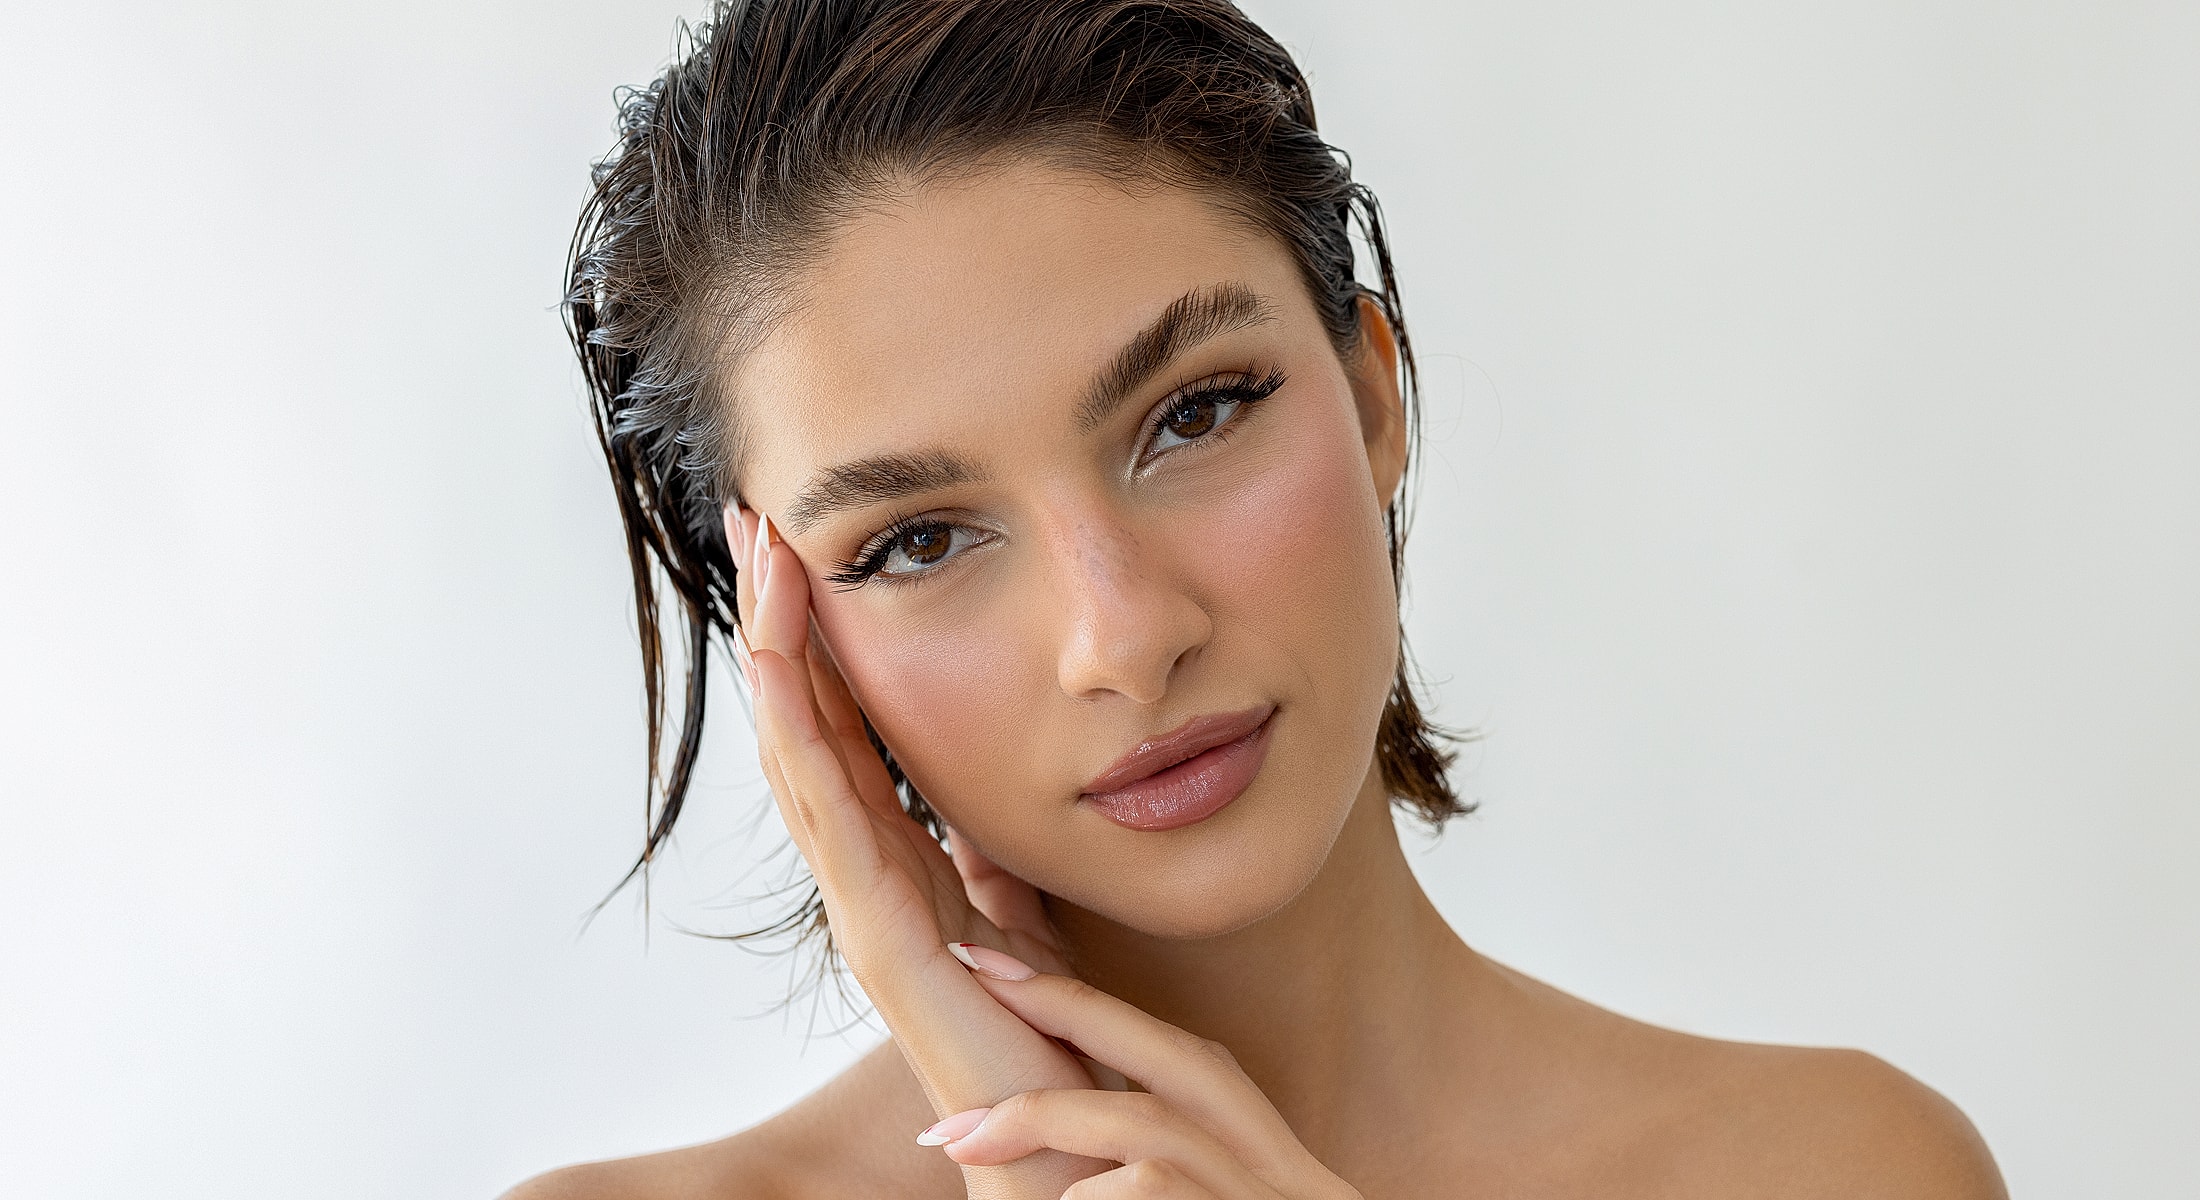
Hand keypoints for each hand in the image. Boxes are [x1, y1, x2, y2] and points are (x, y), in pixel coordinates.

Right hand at [728, 508, 1110, 1195]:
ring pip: (802, 755)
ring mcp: (866, 907)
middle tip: (756, 518)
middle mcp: (869, 877)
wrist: (1071, 1146)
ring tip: (762, 556)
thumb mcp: (1027, 918)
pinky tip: (780, 662)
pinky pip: (835, 818)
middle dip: (779, 620)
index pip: (845, 727)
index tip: (805, 547)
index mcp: (905, 862)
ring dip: (777, 651)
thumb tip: (991, 804)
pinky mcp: (884, 941)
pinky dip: (802, 733)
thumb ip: (999, 862)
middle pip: (804, 724)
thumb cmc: (1053, 1042)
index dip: (818, 640)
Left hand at [925, 948, 1362, 1199]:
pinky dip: (1092, 1197)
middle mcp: (1283, 1172)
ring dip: (1043, 1120)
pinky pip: (1153, 1190)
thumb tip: (1047, 1135)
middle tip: (970, 973)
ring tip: (961, 1141)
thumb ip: (1155, 1170)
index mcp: (1265, 1159)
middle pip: (1173, 1052)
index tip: (998, 963)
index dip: (1087, 1001)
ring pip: (1145, 1126)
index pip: (1176, 1053)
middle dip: (1063, 1004)